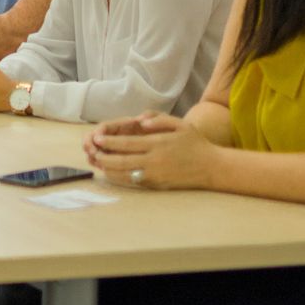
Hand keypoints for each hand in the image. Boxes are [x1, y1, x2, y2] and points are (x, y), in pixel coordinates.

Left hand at [86, 113, 212, 188]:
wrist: (212, 168)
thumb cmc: (196, 144)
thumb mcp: (181, 124)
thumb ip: (159, 119)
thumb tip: (140, 120)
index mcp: (158, 144)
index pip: (128, 144)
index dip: (110, 142)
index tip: (97, 139)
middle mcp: (154, 161)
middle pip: (122, 161)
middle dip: (104, 156)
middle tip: (92, 151)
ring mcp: (155, 175)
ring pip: (125, 174)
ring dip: (109, 169)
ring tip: (98, 162)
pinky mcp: (157, 185)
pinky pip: (134, 182)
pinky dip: (120, 178)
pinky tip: (112, 172)